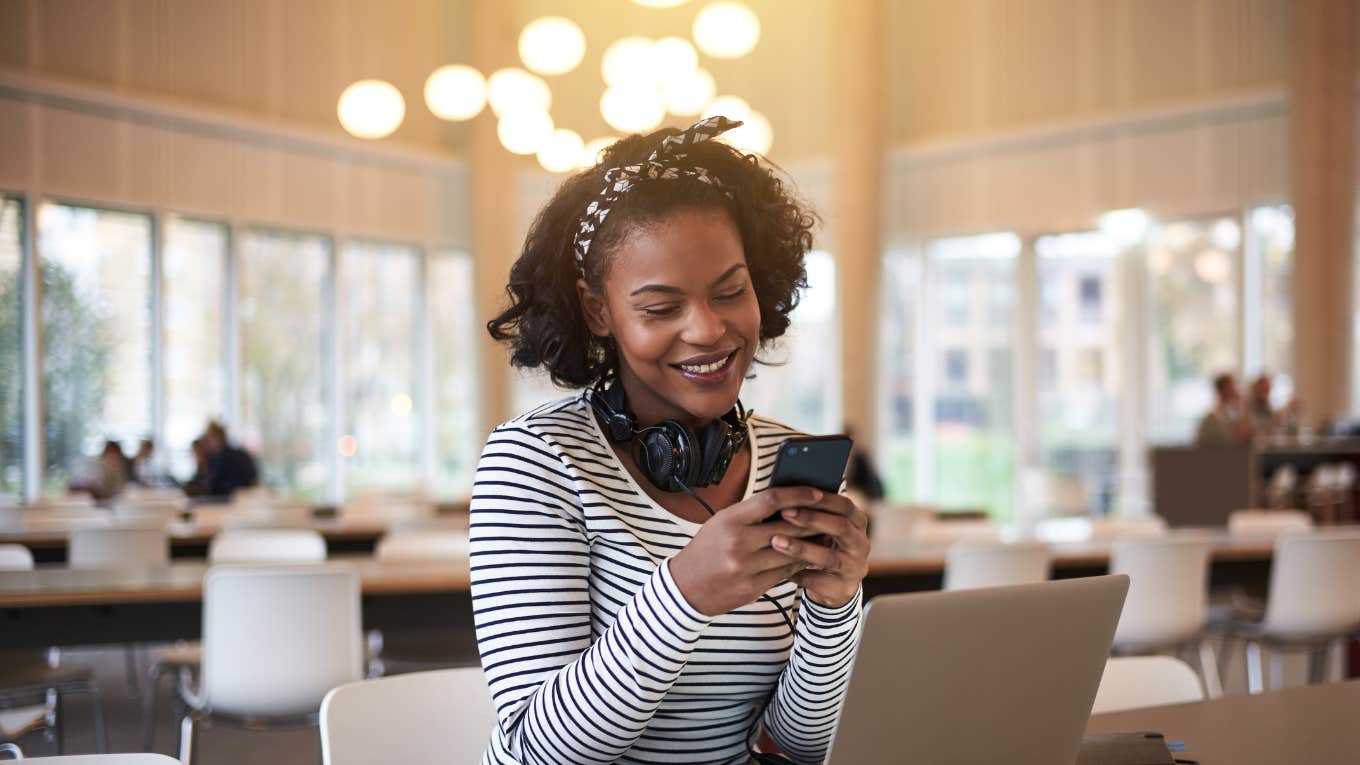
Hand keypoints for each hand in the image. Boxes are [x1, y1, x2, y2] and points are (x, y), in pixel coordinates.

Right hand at [669, 487, 827, 616]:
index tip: (817, 491)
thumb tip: (790, 502)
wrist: (684, 588)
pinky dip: (799, 563)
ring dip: (811, 544)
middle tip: (830, 514)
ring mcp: (746, 568)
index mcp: (730, 520)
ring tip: (825, 535)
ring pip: (791, 552)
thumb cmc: (707, 548)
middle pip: (788, 527)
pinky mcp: (752, 588)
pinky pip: (785, 573)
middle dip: (813, 520)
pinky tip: (808, 556)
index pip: (771, 500)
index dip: (798, 494)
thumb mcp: (723, 522)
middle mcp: (738, 543)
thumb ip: (753, 513)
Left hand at [770, 492, 869, 608]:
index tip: (796, 494)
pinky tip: (779, 569)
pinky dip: (798, 574)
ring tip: (776, 541)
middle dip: (811, 519)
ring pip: (829, 557)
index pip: (845, 505)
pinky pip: (819, 581)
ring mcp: (855, 568)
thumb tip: (782, 492)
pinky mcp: (844, 588)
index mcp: (857, 522)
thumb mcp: (823, 528)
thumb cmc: (822, 545)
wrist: (834, 585)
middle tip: (784, 513)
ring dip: (801, 548)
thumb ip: (813, 512)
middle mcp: (861, 544)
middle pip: (840, 527)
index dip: (823, 499)